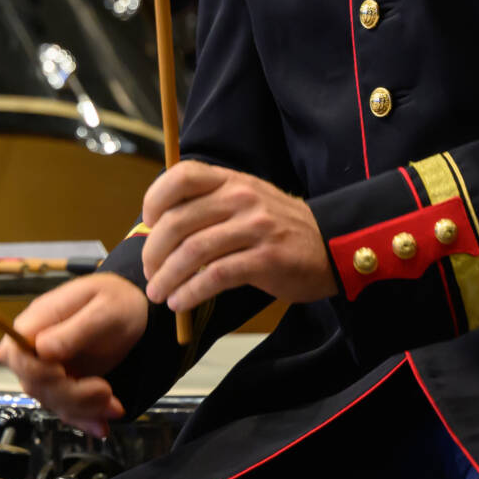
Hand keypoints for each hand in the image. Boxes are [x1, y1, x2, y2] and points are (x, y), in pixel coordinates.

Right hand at [0, 273, 148, 436]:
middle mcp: (35, 348)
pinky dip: (84, 419)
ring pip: (51, 401)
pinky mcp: (64, 385)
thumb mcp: (103, 309)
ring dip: (83, 410)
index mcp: (36, 322)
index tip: (63, 374)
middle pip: (33, 384)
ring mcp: (48, 369)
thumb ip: (74, 329)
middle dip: (69, 395)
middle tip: (105, 390)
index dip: (33, 370)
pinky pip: (66, 409)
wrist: (134, 311)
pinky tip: (102, 425)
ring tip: (115, 406)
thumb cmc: (116, 299)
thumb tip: (42, 349)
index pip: (13, 353)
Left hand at [139, 161, 338, 313]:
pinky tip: (180, 302)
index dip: (155, 199)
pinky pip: (215, 277)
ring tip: (158, 294)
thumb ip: (210, 204)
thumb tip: (159, 226)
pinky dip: (190, 292)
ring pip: (192, 252)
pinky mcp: (265, 260)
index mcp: (232, 180)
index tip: (147, 224)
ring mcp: (254, 228)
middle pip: (178, 222)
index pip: (182, 176)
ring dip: (167, 277)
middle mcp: (241, 199)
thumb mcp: (247, 199)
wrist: (330, 245)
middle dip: (153, 252)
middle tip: (149, 273)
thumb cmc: (279, 226)